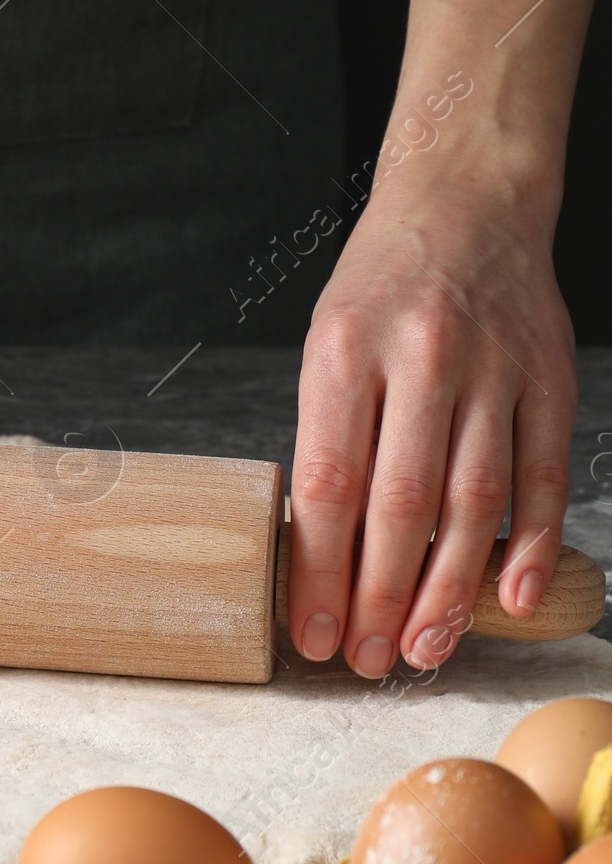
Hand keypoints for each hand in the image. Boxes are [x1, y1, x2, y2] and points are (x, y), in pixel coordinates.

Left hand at [289, 172, 573, 673]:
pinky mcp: (551, 379)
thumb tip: (321, 553)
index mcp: (347, 349)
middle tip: (366, 659)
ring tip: (424, 649)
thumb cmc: (383, 287)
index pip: (328, 482)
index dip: (319, 570)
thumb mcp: (328, 343)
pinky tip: (511, 599)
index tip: (312, 631)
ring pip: (472, 503)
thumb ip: (331, 436)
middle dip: (380, 597)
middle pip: (400, 504)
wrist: (467, 205)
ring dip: (449, 590)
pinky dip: (530, 545)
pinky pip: (541, 477)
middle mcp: (422, 358)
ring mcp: (495, 370)